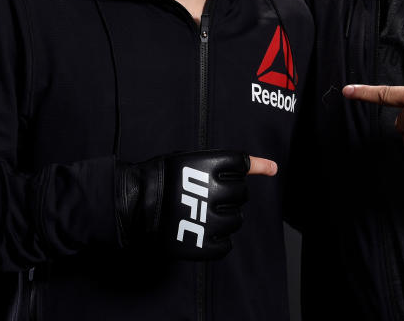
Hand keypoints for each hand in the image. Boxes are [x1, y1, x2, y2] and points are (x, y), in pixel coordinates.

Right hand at [116, 151, 275, 259]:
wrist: (132, 204)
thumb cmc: (160, 178)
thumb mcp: (189, 158)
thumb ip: (225, 163)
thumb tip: (271, 166)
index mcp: (210, 165)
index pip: (243, 164)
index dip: (240, 170)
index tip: (248, 172)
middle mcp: (214, 190)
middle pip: (242, 194)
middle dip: (230, 196)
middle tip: (209, 197)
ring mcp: (209, 219)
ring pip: (237, 220)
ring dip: (225, 218)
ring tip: (203, 215)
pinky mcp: (202, 244)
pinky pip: (226, 246)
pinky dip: (218, 242)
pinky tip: (204, 234)